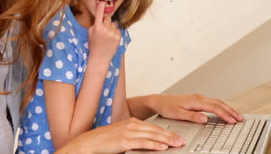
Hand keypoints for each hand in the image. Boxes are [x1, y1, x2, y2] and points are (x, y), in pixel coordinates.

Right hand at [55, 118, 185, 153]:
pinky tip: (162, 147)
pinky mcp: (124, 141)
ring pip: (152, 135)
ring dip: (166, 140)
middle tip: (182, 140)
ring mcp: (128, 132)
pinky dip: (154, 144)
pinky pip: (142, 143)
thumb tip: (148, 142)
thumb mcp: (121, 135)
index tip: (177, 136)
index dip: (167, 131)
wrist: (88, 143)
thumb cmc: (103, 141)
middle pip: (155, 130)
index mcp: (131, 122)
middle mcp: (131, 125)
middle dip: (171, 135)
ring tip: (177, 144)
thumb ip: (135, 136)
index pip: (153, 126)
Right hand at [88, 1, 120, 69]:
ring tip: (106, 35)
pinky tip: (110, 38)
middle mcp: (105, 29)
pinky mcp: (118, 37)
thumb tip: (101, 17)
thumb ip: (95, 24)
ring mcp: (112, 33)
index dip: (101, 6)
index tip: (104, 1)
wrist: (100, 57)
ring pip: (113, 23)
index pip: (99, 13)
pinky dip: (114, 32)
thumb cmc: (93, 45)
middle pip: (107, 18)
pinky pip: (117, 29)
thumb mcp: (90, 33)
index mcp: (97, 27)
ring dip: (110, 27)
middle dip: (105, 21)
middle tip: (102, 29)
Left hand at [150, 94, 243, 123]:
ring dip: (227, 108)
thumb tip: (204, 118)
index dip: (224, 114)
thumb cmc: (167, 107)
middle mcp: (198, 97)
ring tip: (236, 115)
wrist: (159, 101)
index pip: (214, 107)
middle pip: (219, 103)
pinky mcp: (197, 100)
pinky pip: (213, 102)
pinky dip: (221, 107)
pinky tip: (224, 111)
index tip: (232, 121)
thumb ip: (192, 116)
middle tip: (240, 118)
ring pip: (217, 102)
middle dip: (230, 111)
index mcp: (195, 100)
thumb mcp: (178, 113)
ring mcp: (198, 98)